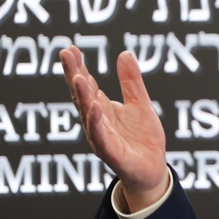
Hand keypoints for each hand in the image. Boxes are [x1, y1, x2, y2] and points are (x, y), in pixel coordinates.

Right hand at [60, 47, 168, 211]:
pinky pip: (101, 136)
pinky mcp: (111, 153)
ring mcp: (101, 137)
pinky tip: (95, 106)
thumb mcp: (140, 104)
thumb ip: (131, 82)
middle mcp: (97, 122)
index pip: (87, 85)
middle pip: (82, 96)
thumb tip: (124, 53)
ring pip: (88, 114)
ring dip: (82, 96)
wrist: (153, 169)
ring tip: (78, 77)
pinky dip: (96, 122)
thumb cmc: (143, 138)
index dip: (79, 68)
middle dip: (74, 75)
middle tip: (65, 54)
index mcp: (102, 109)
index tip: (70, 49)